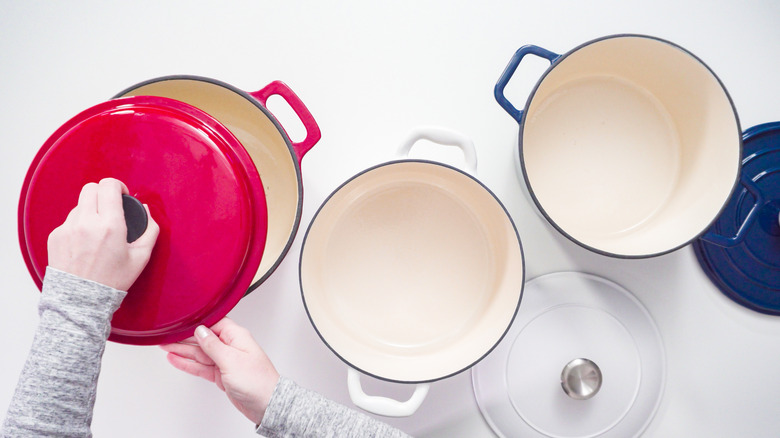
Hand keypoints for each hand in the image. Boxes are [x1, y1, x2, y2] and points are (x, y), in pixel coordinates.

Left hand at [47, 178, 159, 290]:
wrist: (82, 300)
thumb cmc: (112, 281)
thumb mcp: (141, 257)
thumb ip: (150, 230)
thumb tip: (146, 210)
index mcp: (110, 226)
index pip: (108, 186)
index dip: (118, 185)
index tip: (122, 193)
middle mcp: (86, 223)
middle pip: (91, 188)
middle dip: (103, 193)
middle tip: (110, 205)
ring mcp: (68, 229)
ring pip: (80, 205)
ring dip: (91, 210)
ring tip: (98, 231)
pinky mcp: (56, 236)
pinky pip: (70, 220)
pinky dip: (80, 225)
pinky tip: (86, 242)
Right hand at [160, 318, 279, 424]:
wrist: (265, 404)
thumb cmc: (258, 382)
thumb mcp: (231, 360)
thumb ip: (213, 345)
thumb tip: (200, 331)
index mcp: (237, 337)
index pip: (213, 324)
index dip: (196, 324)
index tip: (180, 324)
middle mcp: (231, 347)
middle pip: (203, 339)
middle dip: (184, 338)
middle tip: (166, 337)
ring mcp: (226, 361)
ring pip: (200, 353)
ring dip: (183, 351)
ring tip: (165, 346)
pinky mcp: (222, 374)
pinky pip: (202, 366)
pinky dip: (188, 364)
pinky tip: (177, 360)